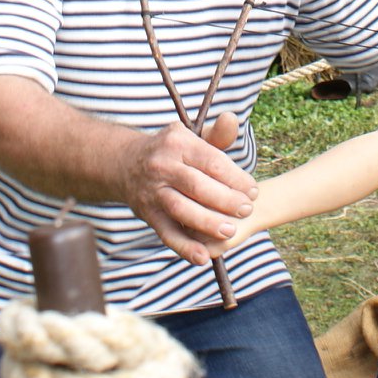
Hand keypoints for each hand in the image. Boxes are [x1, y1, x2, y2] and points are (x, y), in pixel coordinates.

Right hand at [122, 112, 257, 266]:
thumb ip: (216, 135)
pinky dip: (184, 247)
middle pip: (197, 185)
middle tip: (247, 209)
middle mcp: (162, 166)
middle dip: (225, 200)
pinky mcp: (147, 214)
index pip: (211, 162)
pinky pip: (166, 233)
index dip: (235, 178)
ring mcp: (153, 192)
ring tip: (231, 230)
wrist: (125, 164)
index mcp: (178, 143)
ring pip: (181, 209)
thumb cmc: (171, 151)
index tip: (252, 190)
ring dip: (207, 222)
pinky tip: (203, 258)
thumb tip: (231, 119)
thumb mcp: (191, 137)